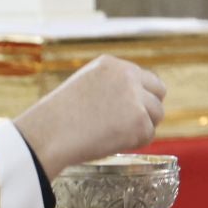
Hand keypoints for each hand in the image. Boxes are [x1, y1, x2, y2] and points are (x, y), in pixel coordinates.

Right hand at [15, 57, 166, 175]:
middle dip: (149, 110)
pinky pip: (148, 136)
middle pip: (159, 93)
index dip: (142, 96)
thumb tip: (134, 102)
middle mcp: (127, 76)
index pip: (146, 78)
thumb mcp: (86, 86)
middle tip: (131, 125)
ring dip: (141, 127)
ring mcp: (135, 98)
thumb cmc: (59, 117)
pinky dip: (134, 143)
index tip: (133, 110)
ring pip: (156, 115)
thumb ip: (111, 86)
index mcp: (112, 65)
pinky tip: (111, 142)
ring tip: (114, 135)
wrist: (49, 134)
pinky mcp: (139, 122)